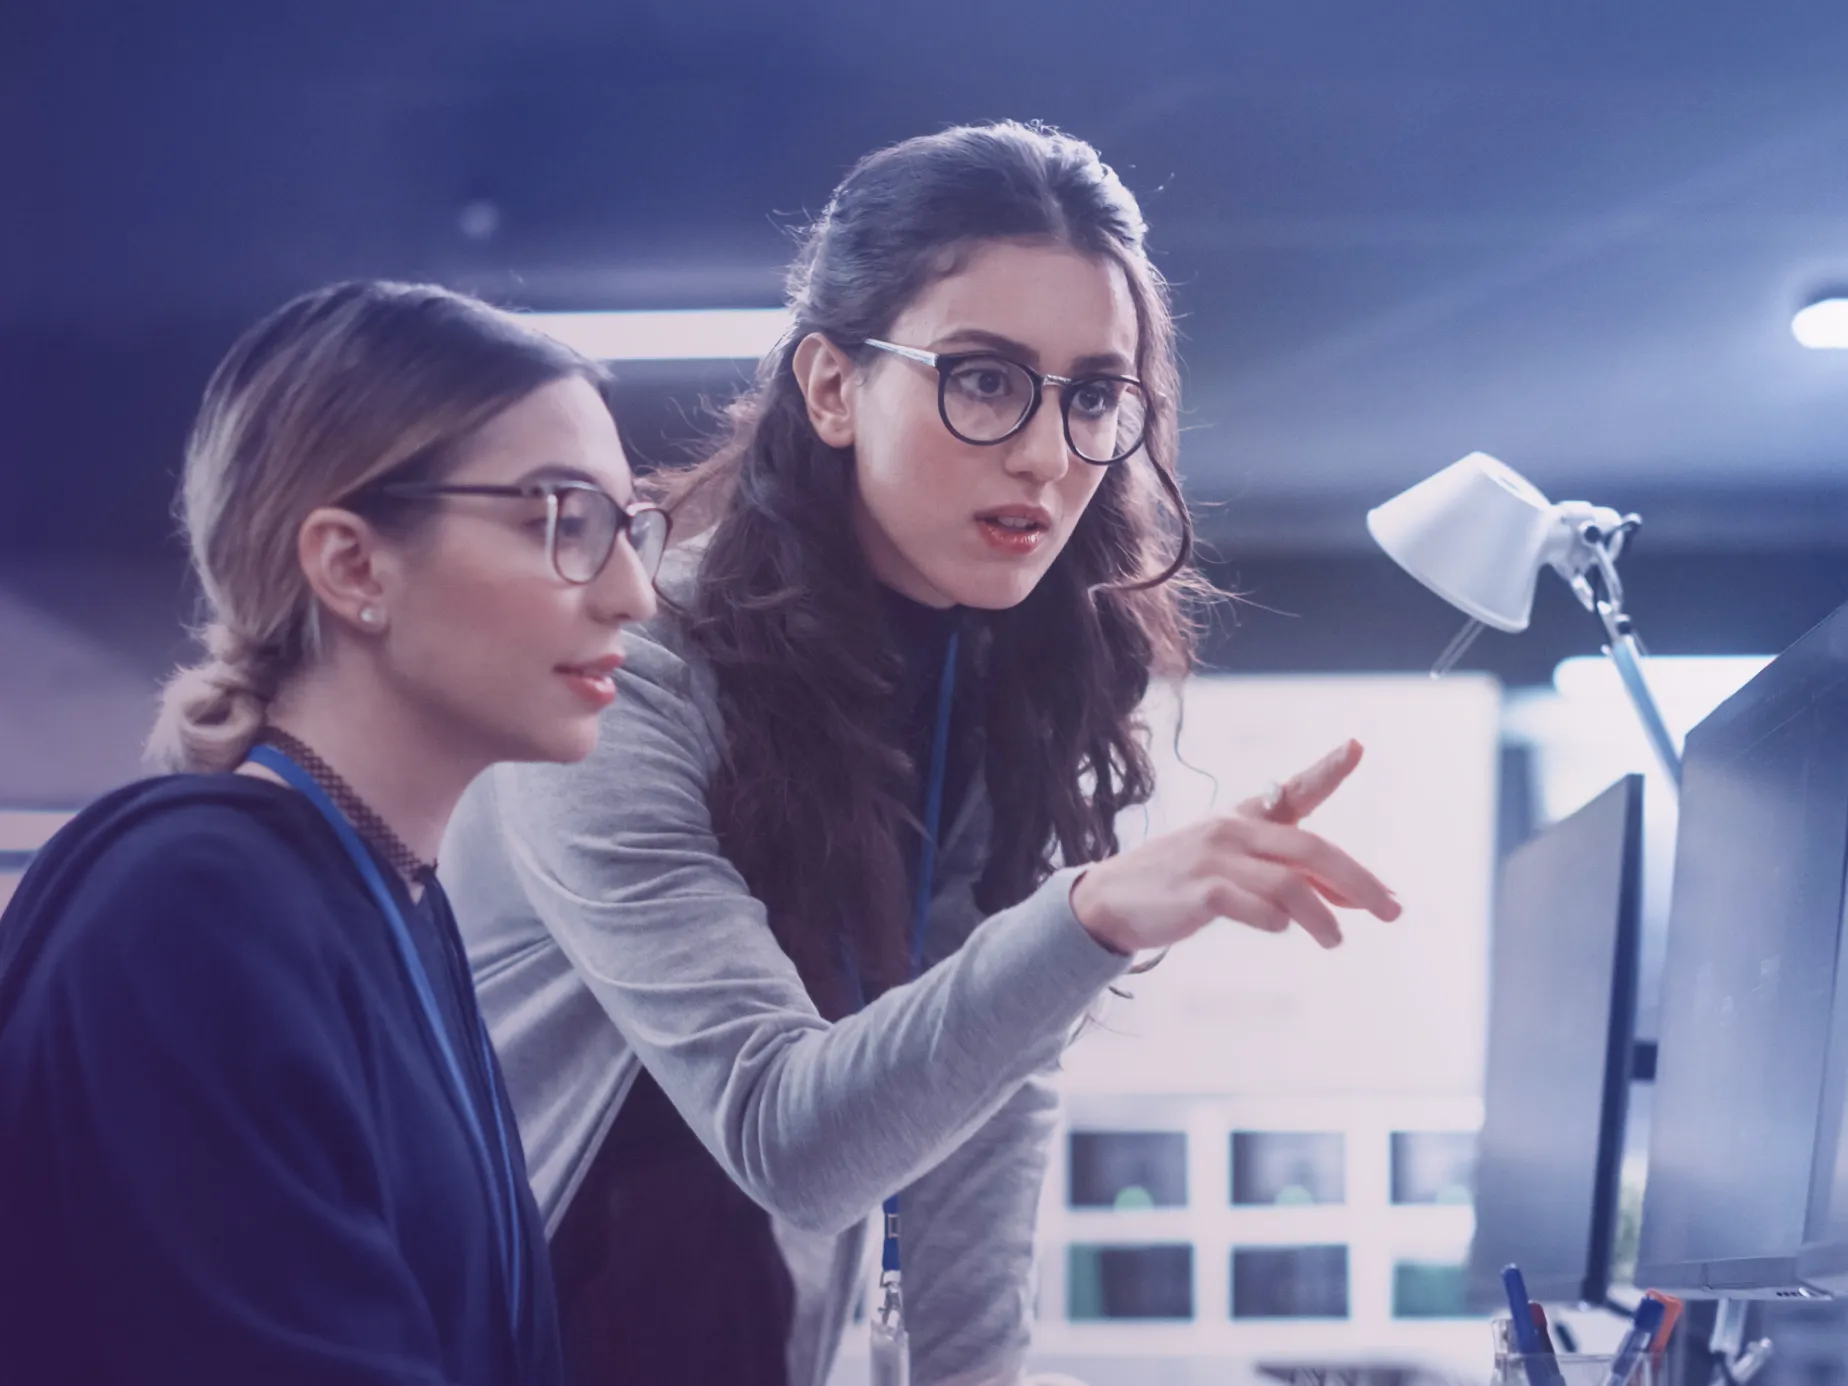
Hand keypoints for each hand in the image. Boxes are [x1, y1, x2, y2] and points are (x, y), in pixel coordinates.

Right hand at [1069, 739, 1400, 953]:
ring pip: (1289, 884)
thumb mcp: (1240, 874)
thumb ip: (1295, 882)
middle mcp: (1232, 830)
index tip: (1357, 746)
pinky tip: (1279, 929)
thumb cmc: (1183, 885)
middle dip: (1359, 881)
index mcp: (1243, 819)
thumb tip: (1355, 901)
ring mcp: (1215, 859)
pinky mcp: (1200, 892)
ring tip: (1336, 940)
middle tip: (1393, 909)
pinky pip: (1256, 908)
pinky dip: (1277, 922)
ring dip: (1323, 916)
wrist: (1112, 900)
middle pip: (1310, 849)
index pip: (1293, 790)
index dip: (1327, 769)